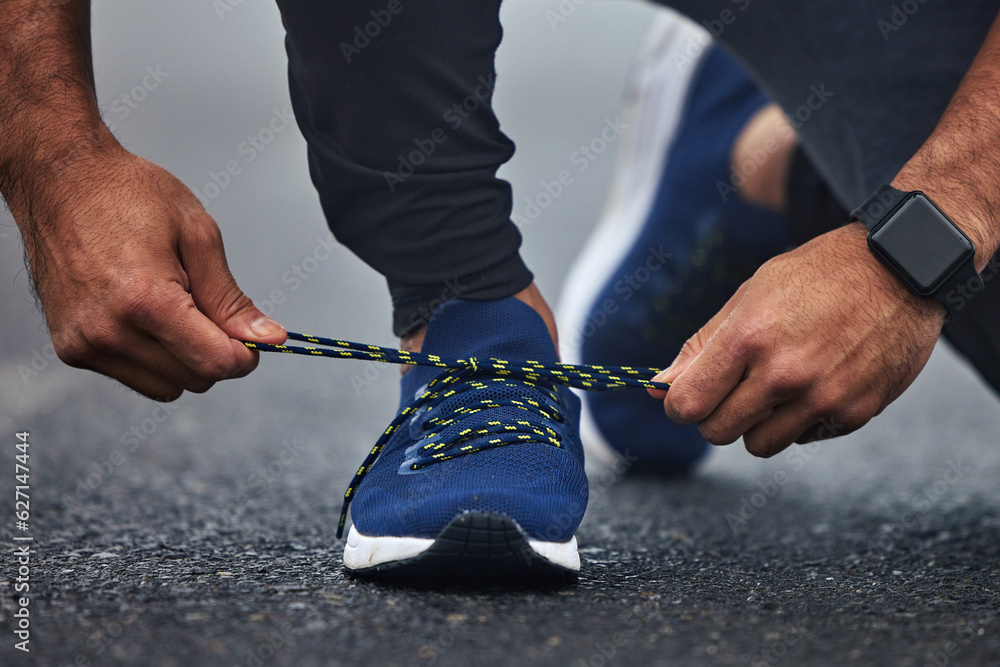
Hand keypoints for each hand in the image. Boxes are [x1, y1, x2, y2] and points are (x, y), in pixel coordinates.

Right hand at [18, 146, 286, 400]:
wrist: (59, 180)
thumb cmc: (127, 195)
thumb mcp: (198, 235)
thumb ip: (231, 298)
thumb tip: (269, 338)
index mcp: (145, 300)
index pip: (215, 362)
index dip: (245, 354)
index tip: (250, 336)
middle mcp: (109, 330)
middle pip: (195, 380)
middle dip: (214, 352)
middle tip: (206, 307)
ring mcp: (85, 344)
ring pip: (166, 387)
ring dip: (183, 360)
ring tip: (171, 307)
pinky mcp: (71, 350)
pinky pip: (134, 377)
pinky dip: (152, 357)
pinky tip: (143, 314)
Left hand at [647, 223, 943, 456]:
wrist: (900, 268)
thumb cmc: (817, 275)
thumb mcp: (751, 294)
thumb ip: (703, 345)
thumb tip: (659, 387)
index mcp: (749, 337)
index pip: (688, 404)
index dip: (679, 405)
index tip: (687, 396)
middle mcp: (783, 374)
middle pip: (717, 432)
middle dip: (715, 415)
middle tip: (733, 388)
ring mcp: (821, 398)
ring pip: (758, 445)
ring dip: (756, 424)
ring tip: (774, 387)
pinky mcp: (854, 413)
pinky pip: (803, 439)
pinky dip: (798, 421)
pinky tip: (813, 384)